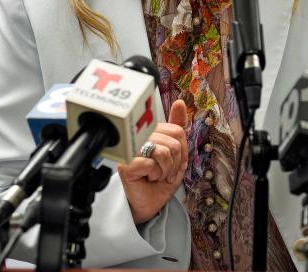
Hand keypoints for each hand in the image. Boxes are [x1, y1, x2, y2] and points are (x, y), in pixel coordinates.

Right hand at [118, 99, 188, 224]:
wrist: (150, 203)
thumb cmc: (160, 180)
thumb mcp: (177, 154)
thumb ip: (178, 127)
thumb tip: (179, 103)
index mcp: (152, 132)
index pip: (178, 131)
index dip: (182, 151)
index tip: (174, 161)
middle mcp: (140, 138)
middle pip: (174, 142)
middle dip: (175, 163)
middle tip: (165, 172)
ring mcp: (131, 150)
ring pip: (163, 152)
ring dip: (166, 170)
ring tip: (158, 175)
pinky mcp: (126, 164)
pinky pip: (151, 164)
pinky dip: (155, 175)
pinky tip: (148, 178)